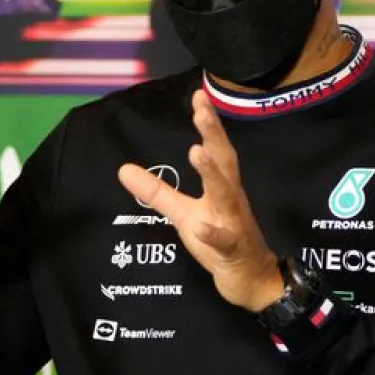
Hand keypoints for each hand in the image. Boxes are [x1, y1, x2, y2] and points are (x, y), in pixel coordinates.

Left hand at [118, 90, 283, 312]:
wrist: (252, 279)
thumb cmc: (221, 242)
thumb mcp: (183, 215)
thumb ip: (156, 193)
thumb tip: (123, 169)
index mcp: (222, 188)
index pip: (216, 150)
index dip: (208, 124)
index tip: (198, 96)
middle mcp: (231, 200)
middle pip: (225, 162)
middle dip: (214, 135)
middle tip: (201, 110)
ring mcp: (234, 224)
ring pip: (226, 196)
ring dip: (212, 174)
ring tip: (196, 151)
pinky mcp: (233, 251)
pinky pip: (223, 241)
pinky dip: (212, 233)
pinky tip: (200, 225)